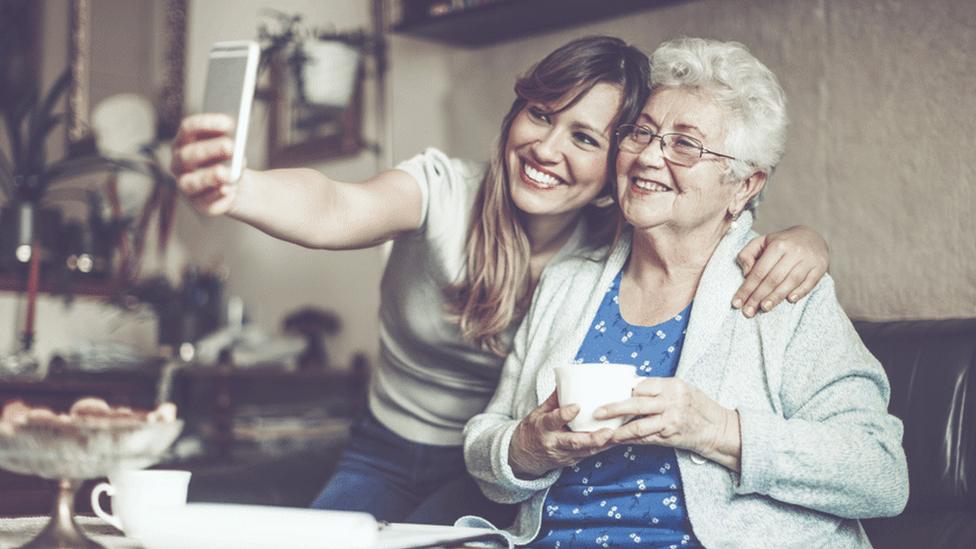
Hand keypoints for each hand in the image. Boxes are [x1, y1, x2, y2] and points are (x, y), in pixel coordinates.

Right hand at [171, 113, 239, 215]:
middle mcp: (179, 163)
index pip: (188, 128)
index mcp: (184, 141)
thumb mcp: (232, 144)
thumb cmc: (230, 156)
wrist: (236, 182)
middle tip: (230, 146)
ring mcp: (185, 185)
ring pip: (190, 183)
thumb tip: (236, 141)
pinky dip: (217, 196)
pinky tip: (229, 191)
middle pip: (188, 155)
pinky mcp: (199, 204)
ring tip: (226, 174)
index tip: (229, 122)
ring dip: (209, 177)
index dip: (206, 123)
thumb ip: (231, 138)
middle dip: (209, 150)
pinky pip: (205, 202)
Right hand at [508, 391, 613, 477]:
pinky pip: (589, 455)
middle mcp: (553, 443)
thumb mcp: (537, 413)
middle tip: (608, 432)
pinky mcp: (571, 461)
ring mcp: (563, 454)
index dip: (564, 414)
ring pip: (585, 451)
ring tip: (617, 436)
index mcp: (543, 428)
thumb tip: (566, 379)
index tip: (577, 407)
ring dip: (602, 445)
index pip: (553, 420)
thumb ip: (553, 399)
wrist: (523, 457)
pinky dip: (602, 448)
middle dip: (592, 438)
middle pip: (574, 442)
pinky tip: (615, 441)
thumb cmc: (532, 430)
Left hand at [595, 378, 740, 470]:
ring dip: (619, 430)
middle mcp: (671, 402)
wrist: (718, 429)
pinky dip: (631, 440)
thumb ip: (660, 388)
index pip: (642, 386)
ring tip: (604, 431)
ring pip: (638, 426)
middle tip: (597, 412)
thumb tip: (632, 387)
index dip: (625, 391)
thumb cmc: (699, 407)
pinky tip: (619, 440)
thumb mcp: (683, 389)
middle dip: (613, 408)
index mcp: (672, 386)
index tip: (611, 393)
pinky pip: (645, 439)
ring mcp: (670, 421)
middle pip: (635, 404)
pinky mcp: (670, 437)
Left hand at [732, 225, 828, 316]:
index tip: (737, 303)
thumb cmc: (782, 243)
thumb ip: (748, 254)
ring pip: (791, 282)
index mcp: (778, 245)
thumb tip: (746, 273)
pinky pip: (810, 282)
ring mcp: (809, 260)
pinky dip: (800, 292)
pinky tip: (790, 300)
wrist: (812, 236)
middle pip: (773, 278)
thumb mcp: (762, 241)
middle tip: (748, 312)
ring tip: (764, 308)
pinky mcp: (820, 267)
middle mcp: (794, 252)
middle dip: (758, 297)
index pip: (759, 271)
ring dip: (776, 297)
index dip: (747, 288)